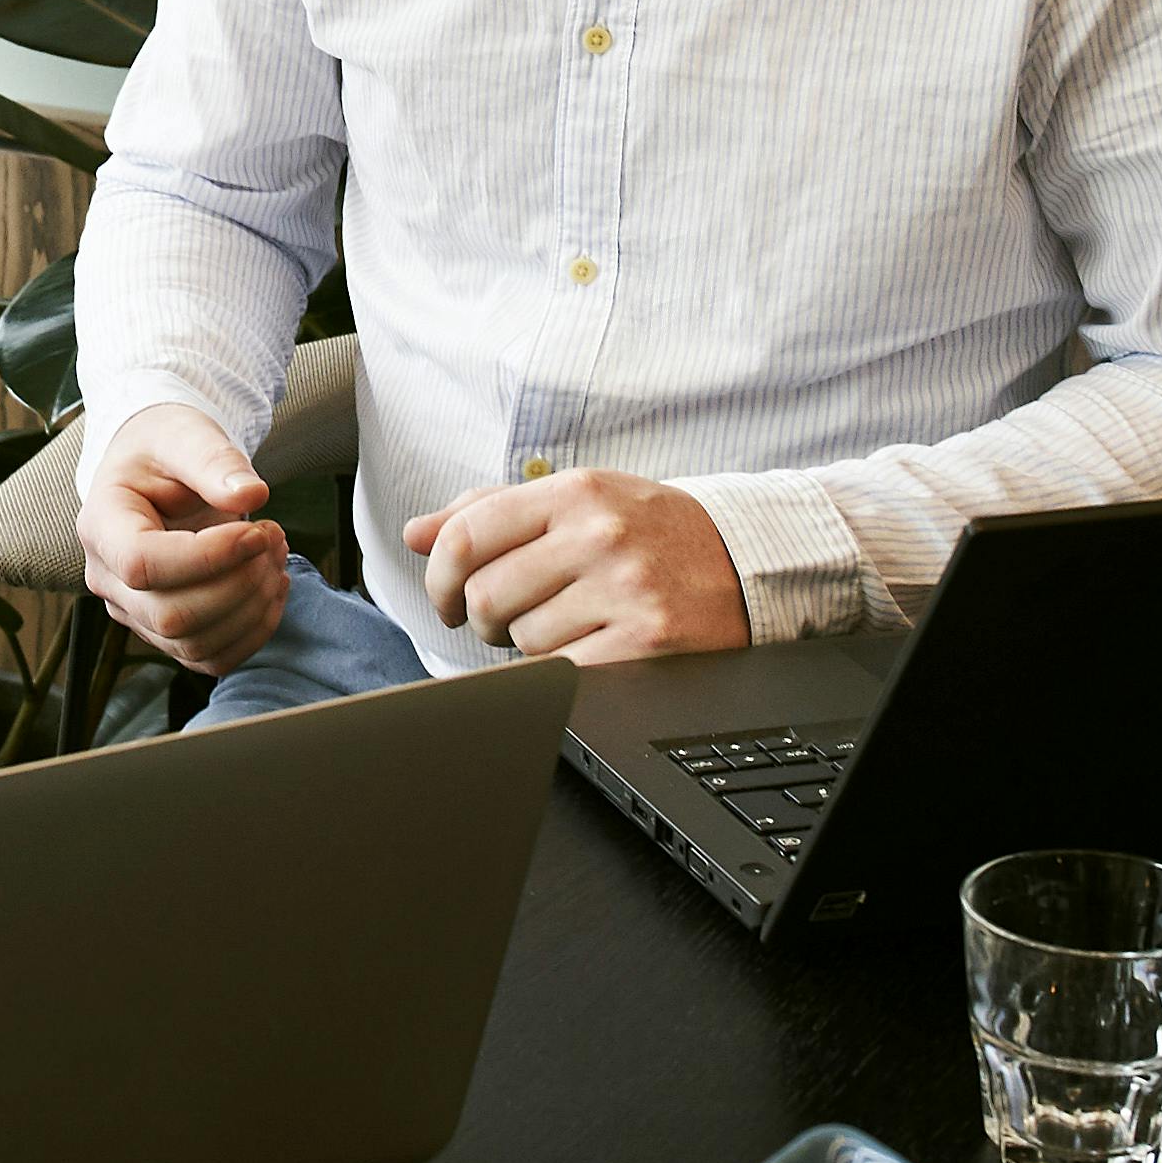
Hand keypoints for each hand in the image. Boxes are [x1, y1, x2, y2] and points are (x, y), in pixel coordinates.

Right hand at [83, 404, 289, 678]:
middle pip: (171, 615)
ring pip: (195, 644)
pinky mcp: (165, 631)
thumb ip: (215, 460)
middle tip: (274, 537)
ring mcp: (133, 611)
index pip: (143, 564)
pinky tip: (273, 588)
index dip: (208, 557)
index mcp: (101, 525)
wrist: (158, 467)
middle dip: (239, 584)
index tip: (256, 530)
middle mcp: (107, 577)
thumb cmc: (165, 447)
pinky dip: (253, 632)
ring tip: (277, 556)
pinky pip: (211, 657)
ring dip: (253, 608)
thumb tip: (251, 495)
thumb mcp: (186, 435)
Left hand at [412, 467, 751, 662]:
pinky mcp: (647, 640)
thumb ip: (492, 510)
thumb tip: (416, 532)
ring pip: (525, 639)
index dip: (439, 575)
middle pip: (487, 595)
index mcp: (575, 492)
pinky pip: (565, 671)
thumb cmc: (649, 531)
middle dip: (483, 619)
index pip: (468, 533)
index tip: (445, 598)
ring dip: (531, 644)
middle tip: (506, 620)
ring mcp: (626, 588)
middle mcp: (599, 534)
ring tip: (566, 624)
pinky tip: (589, 647)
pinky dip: (565, 668)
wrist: (745, 561)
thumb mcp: (578, 499)